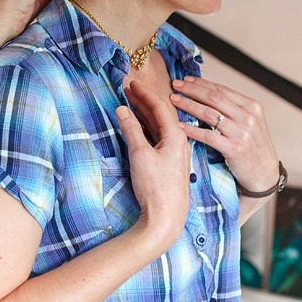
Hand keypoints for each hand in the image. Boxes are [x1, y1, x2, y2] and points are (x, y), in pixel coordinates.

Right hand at [117, 80, 192, 254]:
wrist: (167, 219)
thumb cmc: (156, 188)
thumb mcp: (139, 155)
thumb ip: (131, 130)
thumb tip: (122, 109)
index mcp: (176, 136)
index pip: (160, 107)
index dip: (144, 94)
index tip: (132, 83)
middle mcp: (179, 143)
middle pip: (161, 115)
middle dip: (143, 102)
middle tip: (128, 89)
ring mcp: (176, 155)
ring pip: (160, 128)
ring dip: (145, 115)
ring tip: (130, 104)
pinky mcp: (170, 166)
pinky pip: (159, 139)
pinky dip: (147, 130)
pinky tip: (139, 128)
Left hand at [170, 75, 279, 195]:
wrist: (265, 174)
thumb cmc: (254, 148)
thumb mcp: (250, 123)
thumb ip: (233, 109)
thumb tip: (206, 94)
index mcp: (252, 106)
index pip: (222, 89)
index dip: (201, 83)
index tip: (185, 80)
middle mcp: (248, 117)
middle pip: (214, 97)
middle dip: (191, 89)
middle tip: (175, 85)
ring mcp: (242, 133)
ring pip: (209, 113)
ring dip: (188, 105)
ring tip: (174, 100)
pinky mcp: (235, 149)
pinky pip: (208, 136)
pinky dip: (191, 130)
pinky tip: (179, 126)